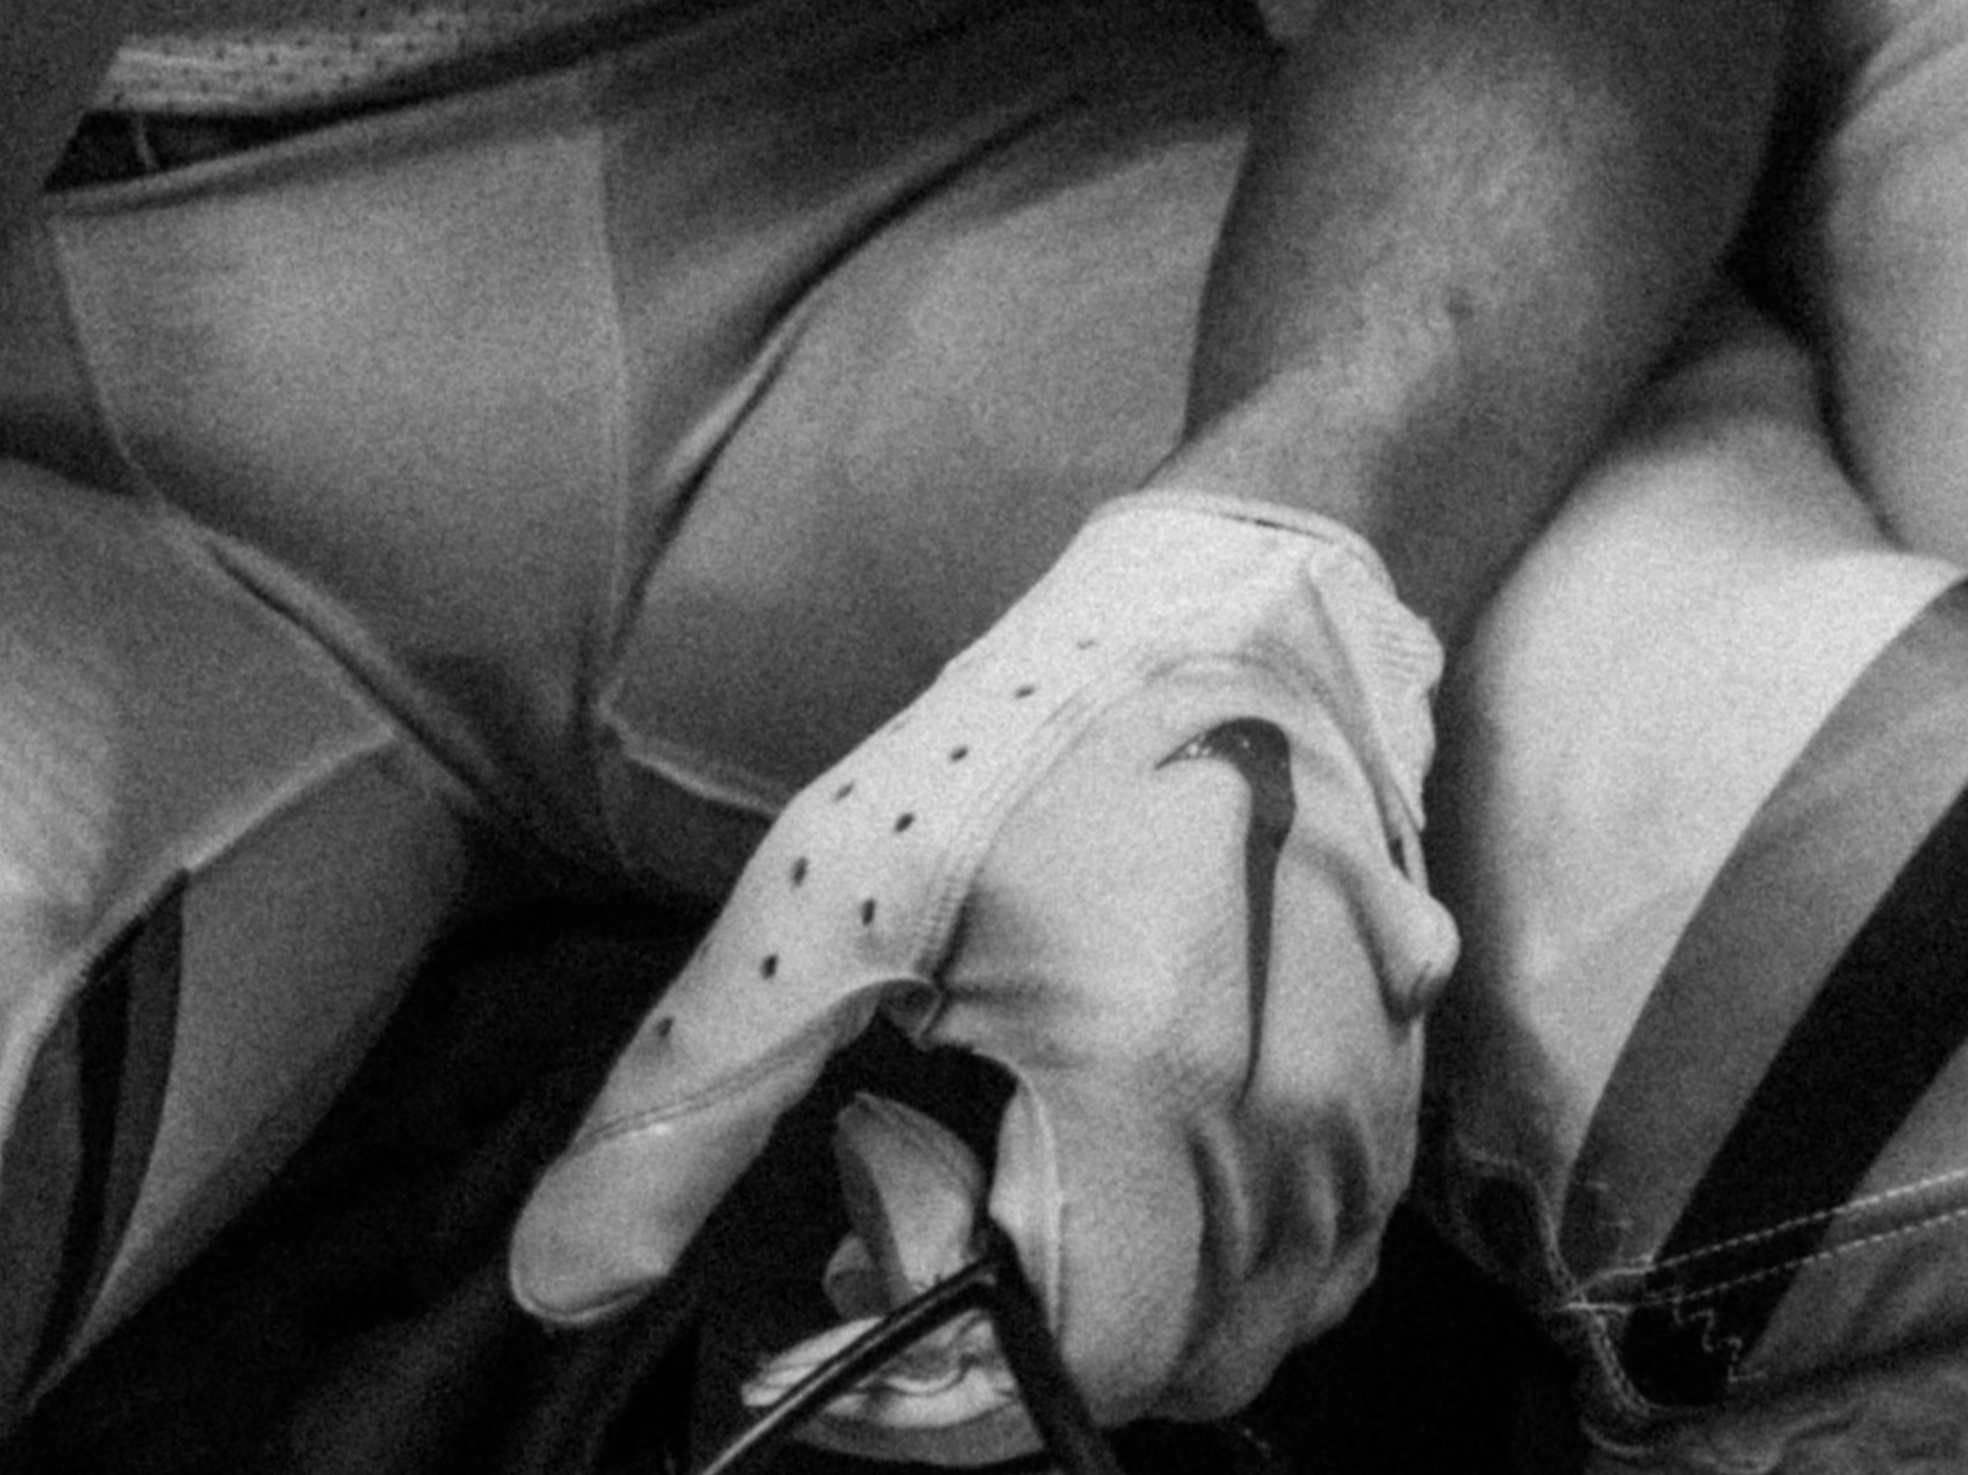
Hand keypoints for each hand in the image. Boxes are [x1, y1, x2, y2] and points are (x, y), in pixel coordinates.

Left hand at [513, 495, 1459, 1440]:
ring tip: (1033, 1201)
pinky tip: (1154, 1173)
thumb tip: (558, 1284)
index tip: (850, 1268)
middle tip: (925, 1222)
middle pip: (1166, 1366)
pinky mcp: (1410, 1061)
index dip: (935, 1379)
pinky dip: (1245, 1267)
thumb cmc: (1040, 728)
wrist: (1255, 588)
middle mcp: (1289, 1113)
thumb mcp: (829, 894)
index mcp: (1147, 1076)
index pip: (1067, 1357)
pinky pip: (1337, 1247)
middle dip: (1021, 1347)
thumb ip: (691, 1100)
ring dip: (1140, 1321)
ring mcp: (1369, 1093)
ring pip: (1268, 1324)